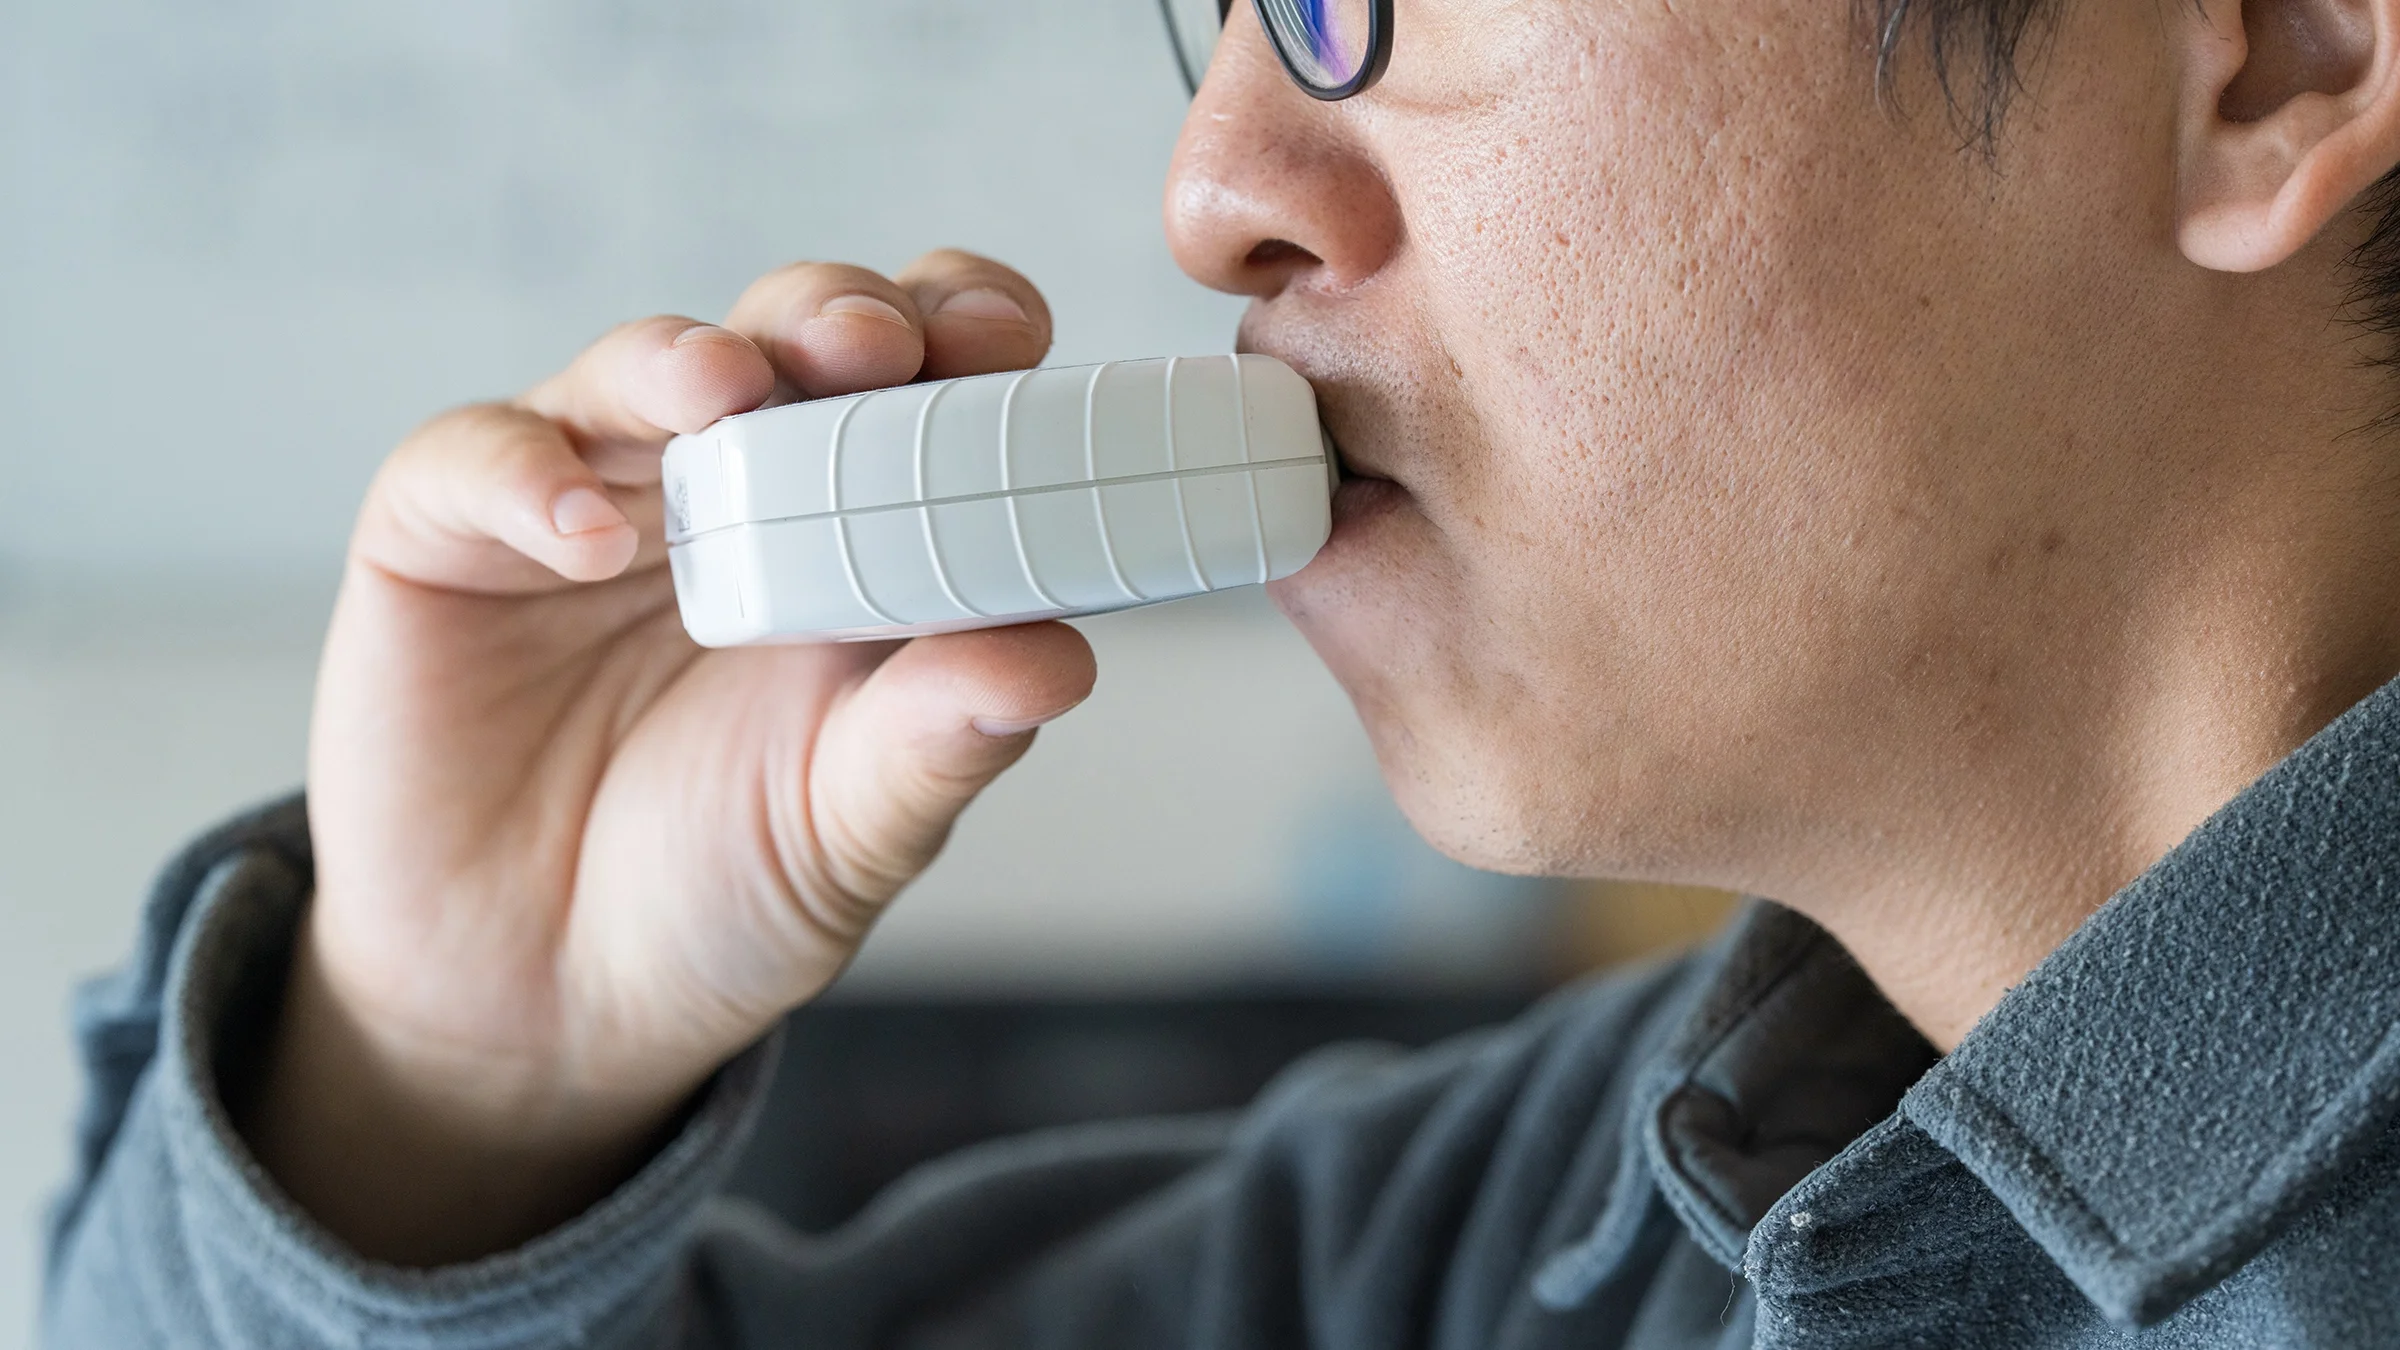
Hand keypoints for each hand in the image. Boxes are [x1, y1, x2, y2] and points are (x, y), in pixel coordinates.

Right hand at [239, 253, 1093, 1265]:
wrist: (544, 1004)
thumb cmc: (722, 891)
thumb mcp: (851, 829)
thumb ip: (941, 741)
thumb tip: (1058, 659)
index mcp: (861, 530)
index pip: (930, 382)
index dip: (968, 333)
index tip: (1010, 347)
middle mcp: (732, 483)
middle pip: (795, 335)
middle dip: (843, 316)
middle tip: (878, 346)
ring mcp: (589, 494)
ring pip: (641, 367)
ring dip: (691, 362)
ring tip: (729, 392)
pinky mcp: (446, 532)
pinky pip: (478, 460)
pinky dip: (531, 479)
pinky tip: (585, 538)